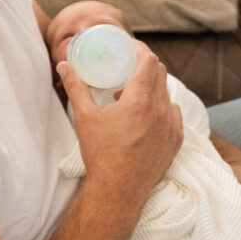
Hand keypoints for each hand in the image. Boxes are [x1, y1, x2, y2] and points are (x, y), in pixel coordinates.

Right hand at [58, 43, 182, 210]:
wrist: (117, 190)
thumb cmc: (100, 154)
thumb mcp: (84, 117)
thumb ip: (76, 87)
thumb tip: (64, 66)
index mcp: (139, 102)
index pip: (149, 62)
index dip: (140, 50)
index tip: (129, 48)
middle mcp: (160, 111)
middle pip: (160, 74)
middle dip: (145, 66)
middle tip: (128, 67)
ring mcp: (171, 126)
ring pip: (167, 94)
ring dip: (152, 88)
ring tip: (133, 94)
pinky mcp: (175, 140)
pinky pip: (174, 114)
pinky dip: (161, 108)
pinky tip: (145, 116)